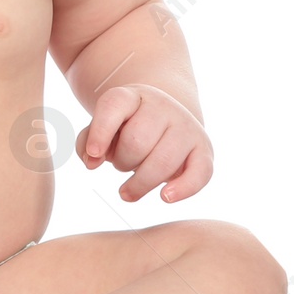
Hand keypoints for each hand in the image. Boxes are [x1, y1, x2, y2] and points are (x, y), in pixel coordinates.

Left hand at [75, 84, 212, 203]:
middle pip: (137, 140)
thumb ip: (89, 141)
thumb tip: (91, 161)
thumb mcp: (104, 128)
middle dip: (122, 162)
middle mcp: (163, 107)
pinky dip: (183, 188)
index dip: (101, 131)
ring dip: (140, 183)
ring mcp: (186, 126)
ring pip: (163, 161)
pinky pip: (200, 173)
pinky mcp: (204, 149)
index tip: (94, 156)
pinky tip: (165, 197)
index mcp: (132, 96)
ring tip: (129, 189)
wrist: (165, 119)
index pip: (114, 106)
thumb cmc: (126, 129)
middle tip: (121, 164)